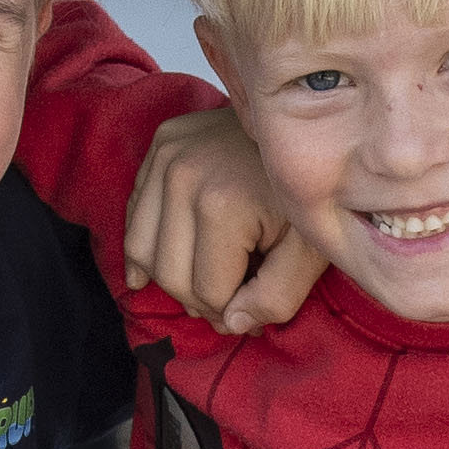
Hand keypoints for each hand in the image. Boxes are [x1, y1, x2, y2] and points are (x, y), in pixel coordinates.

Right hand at [127, 105, 326, 330]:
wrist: (308, 125)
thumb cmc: (314, 191)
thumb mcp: (311, 251)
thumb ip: (277, 297)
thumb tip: (231, 323)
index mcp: (220, 204)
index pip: (209, 294)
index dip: (235, 311)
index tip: (257, 300)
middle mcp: (181, 177)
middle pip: (171, 276)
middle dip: (203, 300)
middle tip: (234, 295)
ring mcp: (166, 156)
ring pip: (142, 250)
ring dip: (171, 277)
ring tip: (205, 277)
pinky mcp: (161, 144)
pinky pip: (135, 213)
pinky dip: (146, 245)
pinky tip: (155, 267)